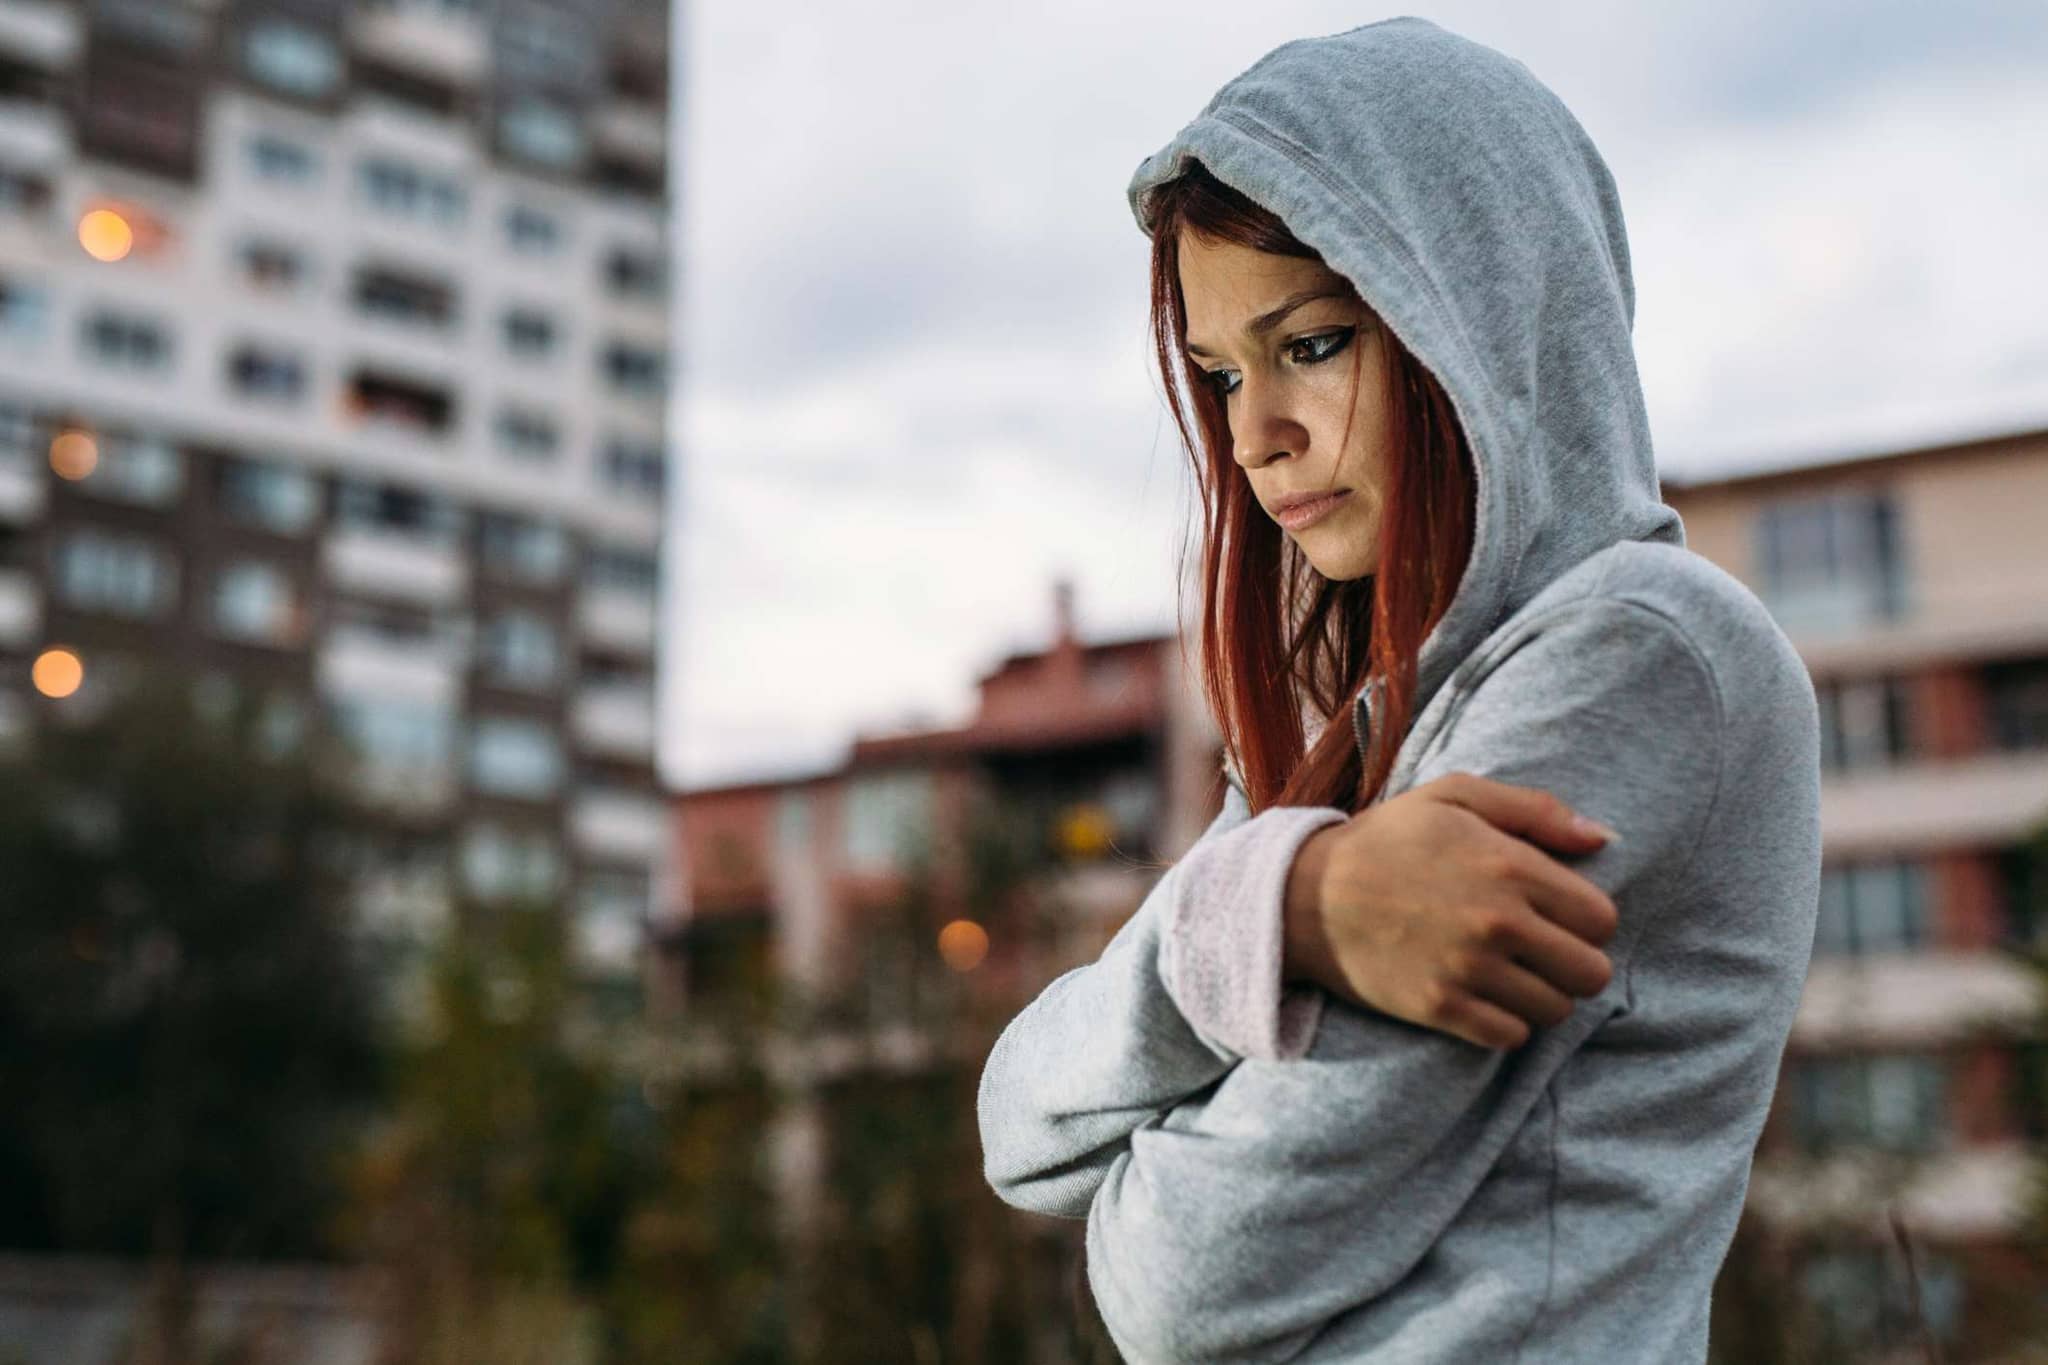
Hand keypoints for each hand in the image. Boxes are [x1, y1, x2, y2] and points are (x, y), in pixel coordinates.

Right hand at [1282, 772, 1620, 1048]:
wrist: (1306, 894)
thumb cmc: (1388, 838)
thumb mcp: (1456, 796)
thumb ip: (1536, 810)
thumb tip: (1606, 837)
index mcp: (1511, 867)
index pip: (1602, 919)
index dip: (1587, 919)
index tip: (1557, 915)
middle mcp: (1499, 923)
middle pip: (1592, 973)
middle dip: (1574, 963)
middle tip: (1541, 952)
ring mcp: (1469, 970)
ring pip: (1555, 1010)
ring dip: (1540, 995)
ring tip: (1510, 973)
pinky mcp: (1440, 1008)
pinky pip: (1511, 1037)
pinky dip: (1505, 1023)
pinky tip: (1483, 996)